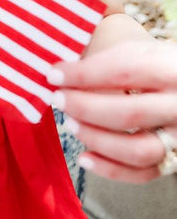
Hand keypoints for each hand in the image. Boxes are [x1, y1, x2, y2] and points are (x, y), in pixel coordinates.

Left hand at [48, 40, 176, 182]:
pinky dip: (111, 170)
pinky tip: (84, 157)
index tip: (53, 75)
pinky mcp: (173, 157)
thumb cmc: (142, 57)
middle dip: (85, 108)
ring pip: (138, 150)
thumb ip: (97, 57)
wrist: (172, 74)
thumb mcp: (127, 45)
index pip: (122, 71)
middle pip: (128, 114)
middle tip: (58, 99)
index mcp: (167, 66)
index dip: (83, 75)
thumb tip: (57, 75)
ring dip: (97, 140)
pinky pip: (143, 173)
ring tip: (70, 124)